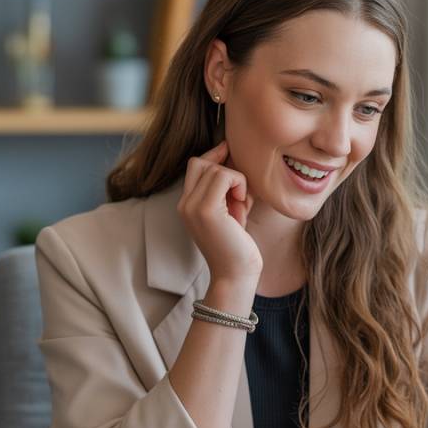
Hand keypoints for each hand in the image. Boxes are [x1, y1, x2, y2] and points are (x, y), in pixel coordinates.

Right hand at [178, 140, 261, 283]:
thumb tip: (231, 154)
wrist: (236, 274)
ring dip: (237, 182)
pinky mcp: (205, 209)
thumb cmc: (237, 244)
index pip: (195, 164)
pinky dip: (239, 184)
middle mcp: (184, 204)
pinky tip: (242, 204)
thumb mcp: (230, 210)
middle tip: (240, 195)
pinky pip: (225, 175)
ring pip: (216, 168)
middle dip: (226, 170)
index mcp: (187, 205)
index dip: (214, 155)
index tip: (230, 152)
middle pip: (201, 161)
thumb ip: (226, 188)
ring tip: (242, 205)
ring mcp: (191, 206)